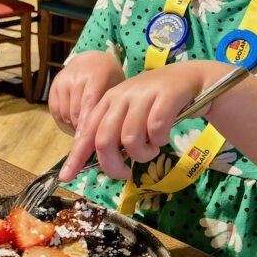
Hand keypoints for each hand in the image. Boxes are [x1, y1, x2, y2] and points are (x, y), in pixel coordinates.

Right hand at [48, 50, 124, 136]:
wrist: (91, 59)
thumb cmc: (109, 78)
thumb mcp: (116, 89)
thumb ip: (111, 109)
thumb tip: (109, 139)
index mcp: (96, 76)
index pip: (89, 104)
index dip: (86, 125)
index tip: (86, 142)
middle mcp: (77, 77)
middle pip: (75, 112)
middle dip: (82, 130)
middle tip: (91, 140)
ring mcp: (63, 81)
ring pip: (65, 114)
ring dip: (74, 126)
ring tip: (85, 129)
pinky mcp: (53, 86)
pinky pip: (56, 111)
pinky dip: (65, 120)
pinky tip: (74, 121)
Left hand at [58, 61, 223, 182]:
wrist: (190, 79)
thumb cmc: (157, 102)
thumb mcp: (131, 113)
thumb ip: (114, 132)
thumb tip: (100, 161)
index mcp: (108, 100)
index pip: (86, 131)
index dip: (76, 156)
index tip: (66, 177)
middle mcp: (121, 96)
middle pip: (104, 139)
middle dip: (112, 165)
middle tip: (124, 174)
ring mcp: (143, 95)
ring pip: (130, 139)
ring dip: (142, 154)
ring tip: (151, 150)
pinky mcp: (165, 97)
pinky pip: (155, 130)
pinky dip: (160, 141)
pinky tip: (164, 137)